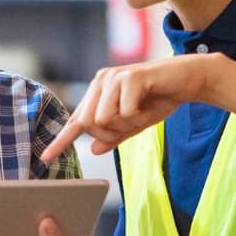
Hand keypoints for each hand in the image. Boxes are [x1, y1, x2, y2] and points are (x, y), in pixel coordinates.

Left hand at [40, 53, 221, 163]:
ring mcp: (114, 77)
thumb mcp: (135, 123)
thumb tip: (93, 149)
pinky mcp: (130, 78)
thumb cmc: (160, 99)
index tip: (45, 158)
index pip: (76, 121)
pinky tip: (150, 104)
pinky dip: (140, 116)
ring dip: (128, 124)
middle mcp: (101, 81)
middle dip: (113, 133)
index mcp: (97, 90)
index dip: (61, 141)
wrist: (189, 79)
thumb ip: (114, 136)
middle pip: (91, 125)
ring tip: (144, 111)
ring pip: (105, 120)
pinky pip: (125, 112)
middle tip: (135, 122)